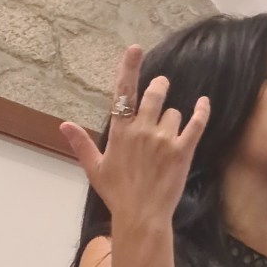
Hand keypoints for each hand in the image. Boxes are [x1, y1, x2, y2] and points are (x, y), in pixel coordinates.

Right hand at [60, 45, 209, 225]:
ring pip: (174, 113)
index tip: (135, 48)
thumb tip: (64, 125)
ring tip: (167, 138)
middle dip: (159, 87)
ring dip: (173, 119)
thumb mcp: (95, 169)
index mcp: (120, 132)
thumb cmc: (117, 195)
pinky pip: (196, 124)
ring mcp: (163, 140)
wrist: (141, 217)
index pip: (124, 91)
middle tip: (161, 88)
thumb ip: (81, 144)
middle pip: (155, 93)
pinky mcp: (182, 152)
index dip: (129, 67)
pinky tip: (203, 103)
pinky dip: (201, 112)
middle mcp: (142, 130)